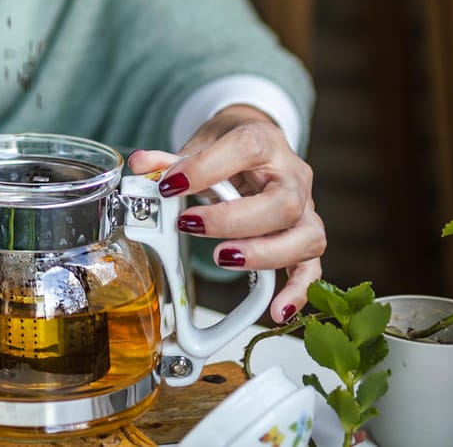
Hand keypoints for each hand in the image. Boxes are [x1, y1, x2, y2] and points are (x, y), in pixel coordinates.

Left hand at [127, 105, 325, 325]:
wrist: (261, 144)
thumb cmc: (231, 146)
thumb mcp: (201, 143)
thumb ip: (171, 159)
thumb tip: (140, 166)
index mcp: (264, 141)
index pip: (246, 148)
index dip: (206, 168)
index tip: (170, 186)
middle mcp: (292, 175)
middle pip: (284, 203)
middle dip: (234, 221)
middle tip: (190, 226)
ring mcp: (306, 207)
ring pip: (307, 236)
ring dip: (264, 254)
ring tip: (222, 257)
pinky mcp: (305, 235)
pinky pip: (312, 267)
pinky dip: (297, 291)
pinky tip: (276, 310)